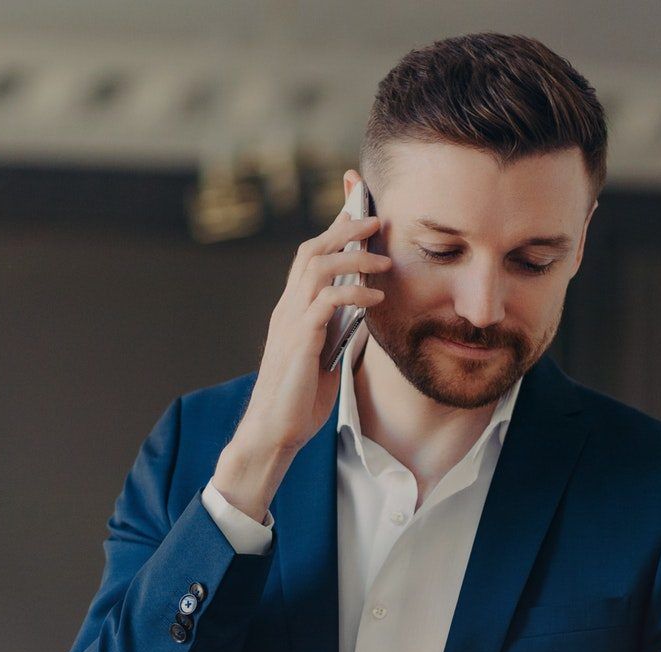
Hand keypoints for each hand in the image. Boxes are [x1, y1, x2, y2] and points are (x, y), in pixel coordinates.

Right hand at [212, 205, 391, 520]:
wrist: (275, 432)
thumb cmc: (301, 399)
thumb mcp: (327, 356)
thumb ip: (340, 330)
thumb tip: (366, 312)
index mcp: (293, 309)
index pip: (311, 256)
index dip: (333, 230)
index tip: (360, 210)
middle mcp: (287, 308)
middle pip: (310, 250)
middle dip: (344, 229)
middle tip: (377, 220)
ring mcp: (289, 322)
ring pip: (316, 268)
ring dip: (353, 257)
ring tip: (385, 260)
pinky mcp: (298, 340)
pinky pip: (326, 302)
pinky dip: (353, 293)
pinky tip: (375, 297)